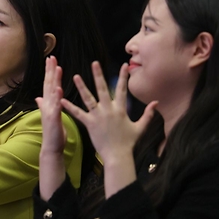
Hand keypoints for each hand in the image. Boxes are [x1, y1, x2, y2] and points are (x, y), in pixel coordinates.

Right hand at [35, 56, 66, 200]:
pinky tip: (58, 88)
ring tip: (57, 67)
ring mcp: (49, 111)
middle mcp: (47, 105)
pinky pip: (55, 106)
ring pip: (51, 92)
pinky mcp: (53, 118)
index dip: (50, 71)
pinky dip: (56, 97)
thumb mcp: (49, 115)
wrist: (52, 147)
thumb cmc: (53, 132)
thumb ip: (44, 105)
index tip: (51, 59)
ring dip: (54, 79)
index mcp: (49, 103)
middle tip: (52, 57)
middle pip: (48, 84)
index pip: (49, 84)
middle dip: (50, 70)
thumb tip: (39, 97)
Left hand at [60, 62, 156, 197]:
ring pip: (89, 98)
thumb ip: (148, 114)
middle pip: (103, 89)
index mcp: (120, 109)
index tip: (123, 65)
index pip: (122, 89)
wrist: (118, 156)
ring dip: (82, 87)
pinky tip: (62, 100)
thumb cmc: (129, 143)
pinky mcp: (90, 124)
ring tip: (76, 76)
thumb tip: (156, 103)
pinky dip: (70, 107)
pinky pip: (78, 113)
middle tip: (94, 63)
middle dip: (98, 75)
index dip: (123, 76)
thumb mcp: (140, 127)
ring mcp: (98, 116)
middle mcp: (109, 110)